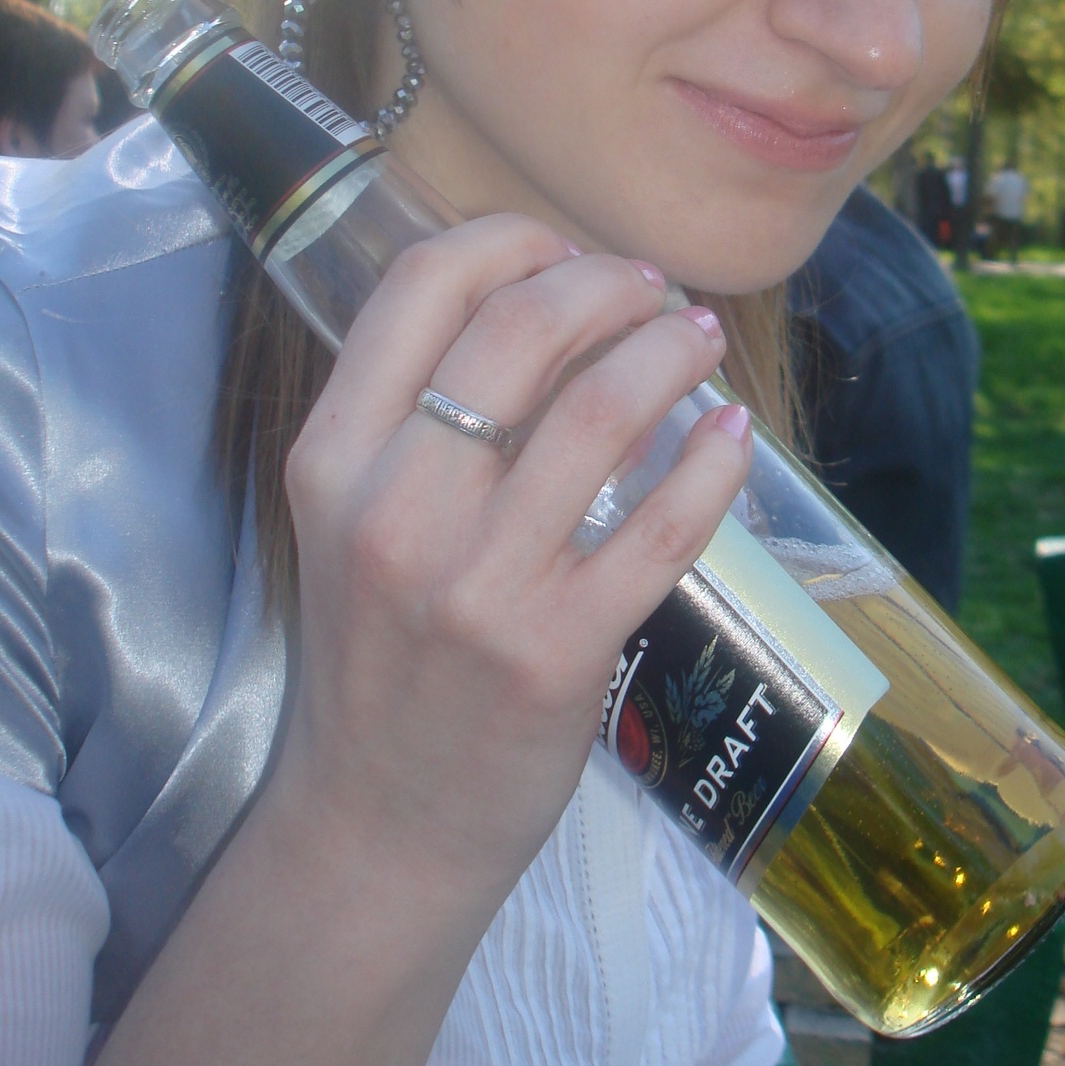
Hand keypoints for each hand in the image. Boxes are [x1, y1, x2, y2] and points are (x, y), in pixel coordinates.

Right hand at [268, 214, 752, 922]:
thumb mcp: (351, 524)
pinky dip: (711, 466)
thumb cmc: (376, 661)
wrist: (377, 827)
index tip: (564, 249)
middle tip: (652, 291)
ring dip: (671, 353)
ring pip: (600, 412)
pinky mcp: (557, 650)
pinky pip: (660, 529)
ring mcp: (478, 583)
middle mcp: (396, 509)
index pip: (418, 286)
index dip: (509, 238)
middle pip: (520, 328)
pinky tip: (732, 436)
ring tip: (699, 341)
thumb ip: (415, 421)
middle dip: (607, 284)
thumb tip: (545, 308)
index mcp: (333, 459)